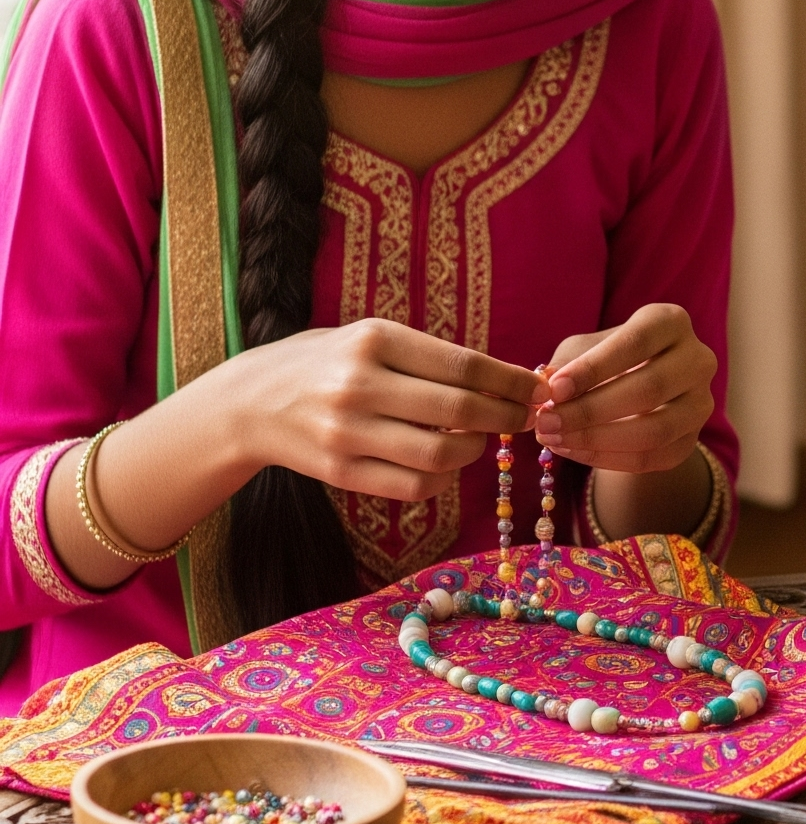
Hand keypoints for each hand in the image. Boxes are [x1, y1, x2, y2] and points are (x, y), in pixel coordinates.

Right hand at [230, 321, 544, 499]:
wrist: (249, 402)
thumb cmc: (328, 362)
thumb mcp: (372, 338)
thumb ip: (430, 357)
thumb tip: (507, 379)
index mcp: (374, 340)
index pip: (465, 365)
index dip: (511, 381)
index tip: (538, 388)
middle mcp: (360, 385)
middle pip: (460, 410)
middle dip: (507, 416)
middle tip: (524, 417)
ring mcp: (347, 432)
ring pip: (441, 454)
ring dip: (476, 450)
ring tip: (478, 439)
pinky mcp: (340, 472)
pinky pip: (414, 485)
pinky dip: (444, 478)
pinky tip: (445, 463)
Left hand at [536, 305, 716, 473]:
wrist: (633, 391)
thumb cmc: (603, 359)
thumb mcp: (583, 349)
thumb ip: (566, 364)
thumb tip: (544, 389)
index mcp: (671, 322)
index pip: (636, 343)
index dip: (594, 367)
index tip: (553, 390)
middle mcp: (697, 360)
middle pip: (649, 388)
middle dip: (590, 410)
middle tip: (546, 422)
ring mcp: (700, 403)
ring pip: (655, 430)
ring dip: (597, 439)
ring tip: (554, 439)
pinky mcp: (691, 441)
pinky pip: (651, 458)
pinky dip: (607, 459)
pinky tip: (572, 451)